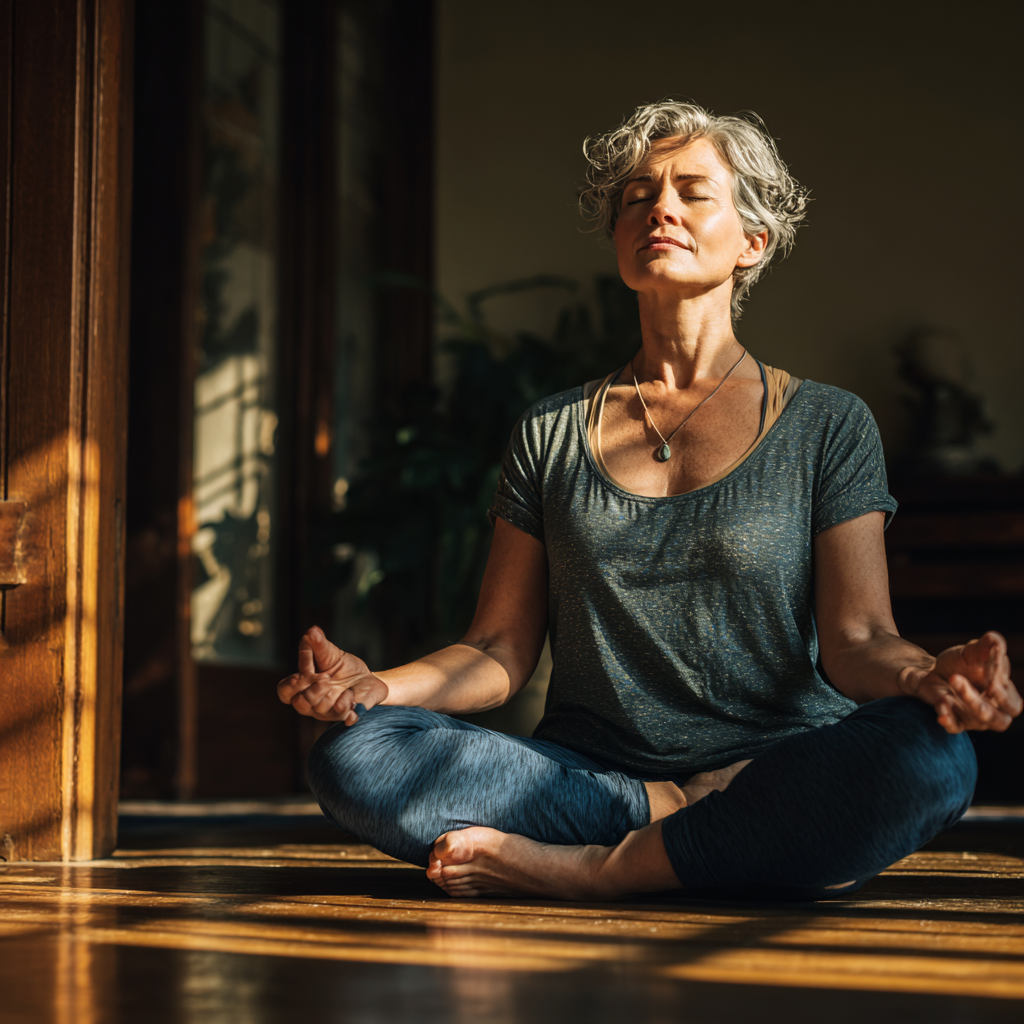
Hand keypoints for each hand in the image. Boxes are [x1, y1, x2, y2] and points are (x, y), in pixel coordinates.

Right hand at [276, 626, 388, 725]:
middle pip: (300, 703)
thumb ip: (318, 644)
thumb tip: (311, 631)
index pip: (284, 692)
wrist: (369, 679)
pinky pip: (341, 712)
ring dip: (330, 693)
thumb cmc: (344, 667)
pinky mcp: (346, 715)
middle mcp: (313, 703)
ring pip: (319, 709)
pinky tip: (351, 693)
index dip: (291, 684)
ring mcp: (328, 712)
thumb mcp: (331, 653)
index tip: (305, 672)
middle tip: (326, 677)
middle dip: (312, 689)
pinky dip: (346, 700)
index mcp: (304, 687)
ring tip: (340, 684)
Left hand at [901, 631, 1019, 733]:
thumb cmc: (960, 662)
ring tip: (953, 679)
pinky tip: (942, 704)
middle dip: (986, 702)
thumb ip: (988, 645)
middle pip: (1000, 720)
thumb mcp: (973, 650)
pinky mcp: (953, 720)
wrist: (932, 670)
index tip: (991, 669)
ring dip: (967, 700)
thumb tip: (997, 641)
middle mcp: (992, 711)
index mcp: (1004, 695)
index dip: (1004, 689)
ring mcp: (972, 718)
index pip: (1013, 703)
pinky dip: (949, 718)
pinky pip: (954, 727)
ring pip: (977, 720)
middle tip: (973, 681)